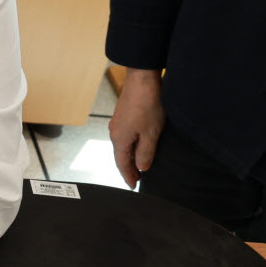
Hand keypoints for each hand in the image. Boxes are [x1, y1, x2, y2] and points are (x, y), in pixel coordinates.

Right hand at [109, 68, 164, 188]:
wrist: (142, 79)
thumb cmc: (146, 105)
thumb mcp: (150, 134)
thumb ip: (146, 153)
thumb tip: (142, 167)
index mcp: (119, 139)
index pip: (122, 164)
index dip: (128, 176)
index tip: (133, 186)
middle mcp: (114, 132)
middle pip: (120, 155)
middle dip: (128, 168)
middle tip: (137, 179)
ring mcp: (118, 123)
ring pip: (123, 145)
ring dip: (130, 156)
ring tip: (140, 164)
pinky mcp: (123, 115)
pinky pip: (125, 136)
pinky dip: (131, 145)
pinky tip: (139, 145)